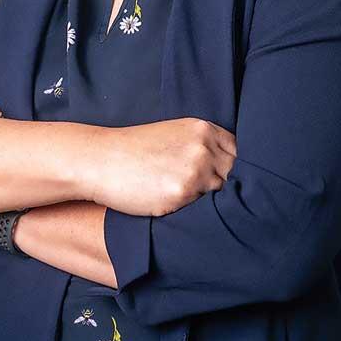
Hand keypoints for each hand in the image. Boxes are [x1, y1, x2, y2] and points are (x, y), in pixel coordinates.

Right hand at [89, 119, 236, 216]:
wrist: (101, 160)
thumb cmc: (136, 149)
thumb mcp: (175, 133)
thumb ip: (203, 145)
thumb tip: (231, 166)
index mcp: (203, 130)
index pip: (238, 152)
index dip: (233, 166)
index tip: (224, 176)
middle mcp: (203, 150)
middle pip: (233, 174)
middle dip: (223, 184)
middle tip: (205, 191)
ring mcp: (194, 173)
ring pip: (218, 194)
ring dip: (207, 198)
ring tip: (185, 197)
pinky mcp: (180, 196)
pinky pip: (198, 209)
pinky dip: (191, 210)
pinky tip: (174, 203)